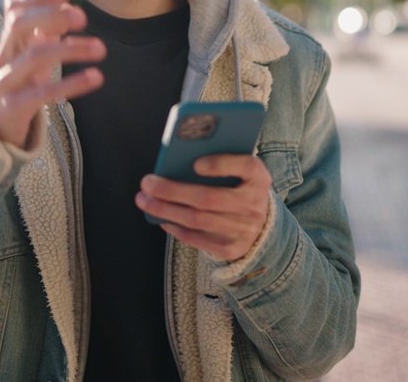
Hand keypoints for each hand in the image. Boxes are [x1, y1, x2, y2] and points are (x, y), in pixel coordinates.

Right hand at [0, 0, 104, 147]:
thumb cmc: (18, 87)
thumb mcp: (30, 59)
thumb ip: (45, 34)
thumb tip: (70, 10)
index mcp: (9, 42)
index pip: (14, 7)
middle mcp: (3, 57)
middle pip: (18, 24)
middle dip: (51, 15)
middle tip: (83, 18)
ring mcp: (5, 82)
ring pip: (33, 56)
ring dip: (70, 48)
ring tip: (101, 49)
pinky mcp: (13, 108)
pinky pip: (42, 93)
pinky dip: (71, 84)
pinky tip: (95, 78)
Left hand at [135, 154, 271, 260]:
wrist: (263, 225)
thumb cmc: (240, 188)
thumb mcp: (240, 171)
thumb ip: (220, 161)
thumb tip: (179, 158)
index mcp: (258, 177)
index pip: (246, 166)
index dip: (220, 165)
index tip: (195, 163)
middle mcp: (254, 204)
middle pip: (208, 198)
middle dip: (172, 191)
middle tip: (147, 183)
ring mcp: (243, 229)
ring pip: (197, 220)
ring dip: (165, 210)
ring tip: (145, 200)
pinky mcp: (231, 248)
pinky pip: (197, 239)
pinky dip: (176, 227)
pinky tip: (160, 217)